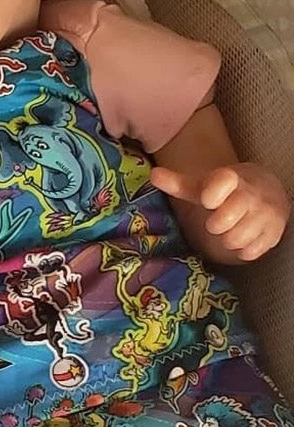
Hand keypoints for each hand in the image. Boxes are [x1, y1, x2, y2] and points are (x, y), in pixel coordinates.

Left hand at [151, 162, 289, 260]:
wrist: (266, 191)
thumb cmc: (225, 191)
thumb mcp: (201, 185)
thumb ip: (177, 183)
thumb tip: (153, 175)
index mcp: (231, 179)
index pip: (222, 182)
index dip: (211, 194)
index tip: (207, 200)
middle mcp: (252, 195)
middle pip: (223, 220)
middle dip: (215, 224)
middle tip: (217, 220)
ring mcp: (266, 214)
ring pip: (236, 239)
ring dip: (228, 239)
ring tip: (231, 228)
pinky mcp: (274, 234)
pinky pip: (250, 252)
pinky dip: (243, 249)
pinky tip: (245, 237)